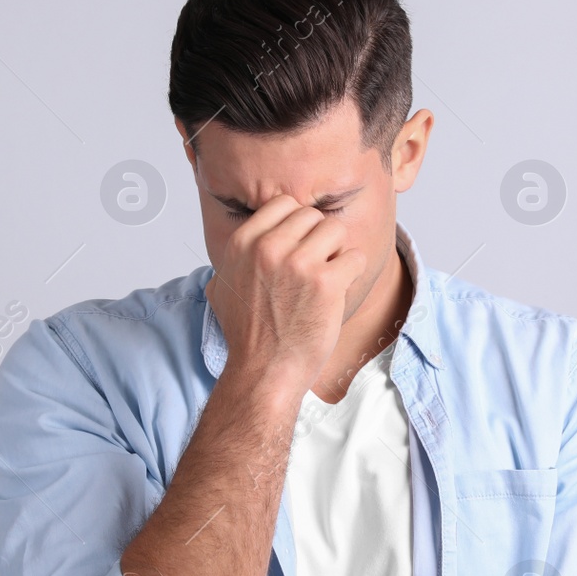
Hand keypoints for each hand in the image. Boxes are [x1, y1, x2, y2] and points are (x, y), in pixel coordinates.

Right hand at [204, 194, 365, 397]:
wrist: (264, 371)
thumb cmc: (247, 335)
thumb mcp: (222, 288)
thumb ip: (233, 260)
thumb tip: (243, 245)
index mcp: (243, 244)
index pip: (282, 204)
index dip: (296, 224)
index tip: (299, 245)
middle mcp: (268, 248)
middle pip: (311, 215)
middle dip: (317, 239)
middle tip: (314, 266)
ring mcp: (298, 263)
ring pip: (335, 230)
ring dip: (336, 252)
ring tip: (326, 277)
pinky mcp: (325, 282)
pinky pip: (355, 256)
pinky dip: (353, 272)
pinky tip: (339, 290)